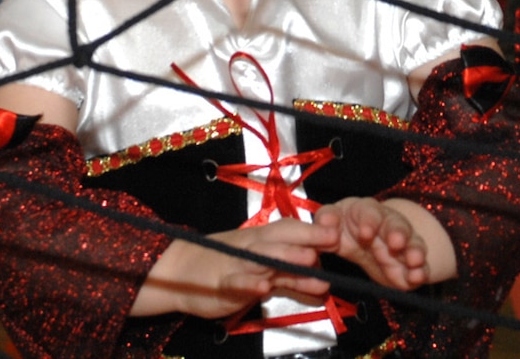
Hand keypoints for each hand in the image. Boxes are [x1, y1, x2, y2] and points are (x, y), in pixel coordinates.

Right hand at [131, 216, 336, 318]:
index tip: (338, 230)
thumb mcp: (262, 273)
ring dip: (285, 258)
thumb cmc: (227, 267)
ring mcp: (237, 265)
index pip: (290, 231)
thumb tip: (324, 283)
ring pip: (263, 259)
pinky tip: (261, 288)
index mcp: (263, 241)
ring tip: (307, 259)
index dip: (314, 230)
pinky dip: (248, 284)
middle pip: (282, 240)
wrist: (182, 268)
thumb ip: (291, 278)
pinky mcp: (222, 284)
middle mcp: (253, 249)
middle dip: (308, 238)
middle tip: (333, 240)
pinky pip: (236, 283)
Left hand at [311, 197, 432, 289]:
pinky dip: (421, 271)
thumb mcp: (332, 221)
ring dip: (414, 251)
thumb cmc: (345, 227)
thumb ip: (326, 220)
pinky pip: (420, 267)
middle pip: (396, 224)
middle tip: (396, 243)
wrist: (364, 240)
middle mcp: (388, 225)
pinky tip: (418, 277)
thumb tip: (323, 224)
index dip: (369, 221)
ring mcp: (403, 245)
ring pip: (413, 243)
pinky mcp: (410, 266)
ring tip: (414, 260)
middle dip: (398, 233)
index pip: (369, 211)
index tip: (365, 233)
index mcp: (366, 212)